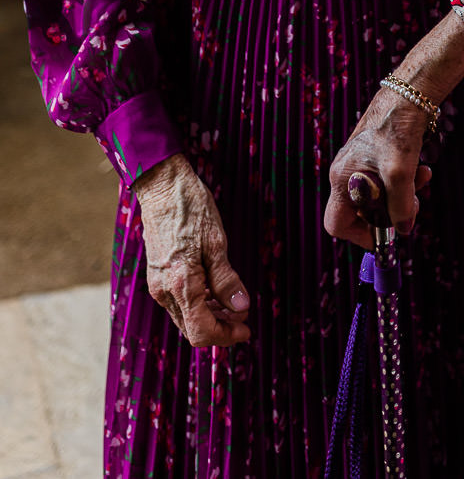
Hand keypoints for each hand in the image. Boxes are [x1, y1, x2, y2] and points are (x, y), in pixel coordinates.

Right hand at [134, 154, 250, 347]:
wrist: (162, 185)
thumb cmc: (191, 208)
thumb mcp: (216, 242)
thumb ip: (226, 279)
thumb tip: (241, 308)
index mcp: (181, 284)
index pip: (201, 331)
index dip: (226, 336)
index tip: (247, 329)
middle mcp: (164, 291)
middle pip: (192, 329)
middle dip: (220, 328)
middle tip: (244, 317)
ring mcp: (158, 284)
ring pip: (185, 317)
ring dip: (210, 317)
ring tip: (234, 304)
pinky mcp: (157, 275)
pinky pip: (178, 301)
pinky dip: (198, 304)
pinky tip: (215, 291)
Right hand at [324, 92, 432, 248]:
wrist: (408, 94)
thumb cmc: (396, 129)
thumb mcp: (400, 173)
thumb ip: (401, 207)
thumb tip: (403, 230)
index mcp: (342, 178)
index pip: (336, 223)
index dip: (359, 235)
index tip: (384, 235)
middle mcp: (347, 173)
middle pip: (363, 212)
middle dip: (389, 213)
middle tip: (412, 207)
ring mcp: (361, 164)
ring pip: (380, 196)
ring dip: (403, 196)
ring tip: (422, 181)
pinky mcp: (377, 156)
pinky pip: (388, 180)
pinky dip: (406, 180)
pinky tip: (423, 170)